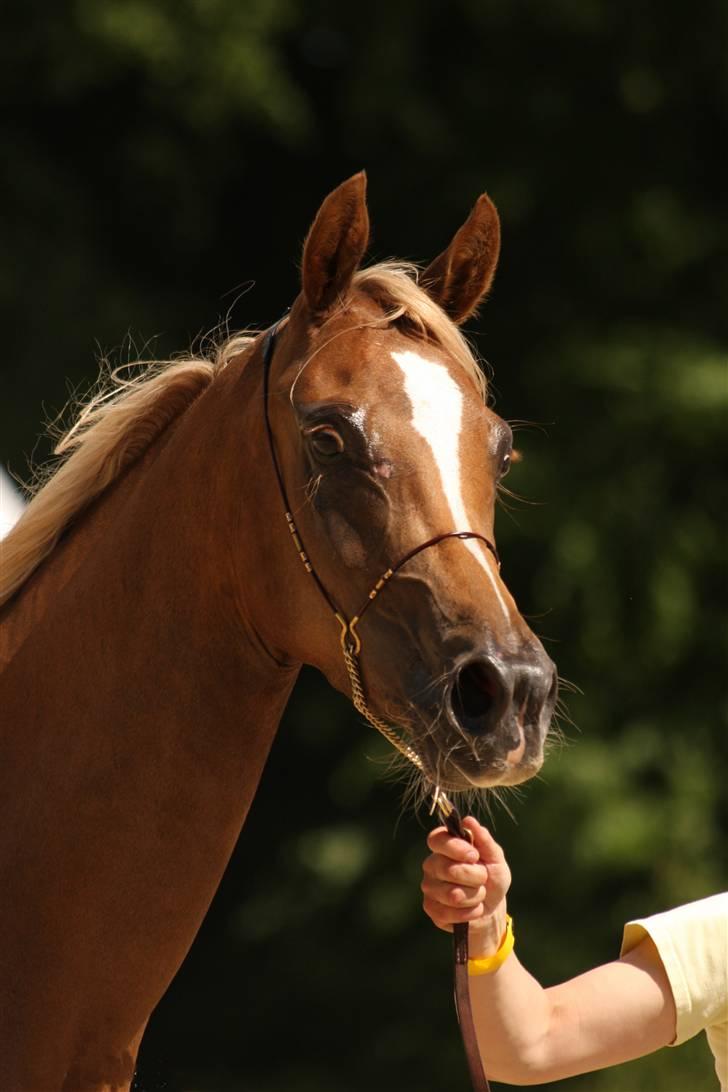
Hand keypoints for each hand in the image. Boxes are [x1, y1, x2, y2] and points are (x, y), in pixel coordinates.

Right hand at [421, 816, 510, 957]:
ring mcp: (429, 887)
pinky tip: (473, 909)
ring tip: (478, 895)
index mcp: (444, 846)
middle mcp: (431, 864)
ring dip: (474, 897)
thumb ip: (483, 839)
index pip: (436, 840)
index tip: (474, 855)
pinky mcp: (431, 908)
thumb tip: (468, 820)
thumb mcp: (495, 858)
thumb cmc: (492, 878)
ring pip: (452, 894)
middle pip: (448, 869)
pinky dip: (469, 913)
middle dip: (475, 877)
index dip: (455, 848)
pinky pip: (448, 912)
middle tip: (483, 878)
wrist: (492, 908)